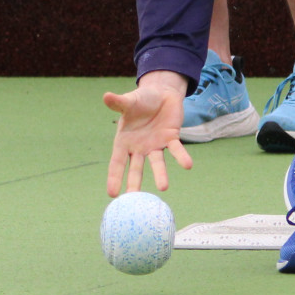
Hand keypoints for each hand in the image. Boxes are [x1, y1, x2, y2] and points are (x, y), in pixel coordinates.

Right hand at [103, 71, 192, 194]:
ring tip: (163, 188)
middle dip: (134, 184)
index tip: (112, 194)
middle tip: (134, 201)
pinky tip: (188, 165)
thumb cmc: (140, 100)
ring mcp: (155, 145)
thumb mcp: (129, 101)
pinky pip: (176, 149)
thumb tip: (106, 96)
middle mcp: (139, 148)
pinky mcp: (171, 138)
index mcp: (124, 141)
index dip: (114, 177)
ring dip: (160, 174)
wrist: (161, 93)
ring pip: (157, 163)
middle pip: (136, 169)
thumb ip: (119, 102)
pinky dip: (181, 157)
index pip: (117, 163)